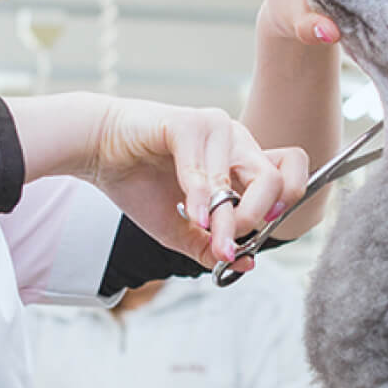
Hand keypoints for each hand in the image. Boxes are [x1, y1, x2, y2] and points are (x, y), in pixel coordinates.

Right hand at [86, 98, 309, 268]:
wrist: (96, 152)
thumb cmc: (138, 183)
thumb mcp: (178, 229)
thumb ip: (210, 247)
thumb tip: (246, 265)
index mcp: (241, 160)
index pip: (290, 171)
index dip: (285, 204)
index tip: (254, 232)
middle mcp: (237, 140)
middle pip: (277, 179)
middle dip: (257, 219)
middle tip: (228, 243)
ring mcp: (217, 127)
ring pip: (247, 176)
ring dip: (227, 216)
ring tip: (205, 233)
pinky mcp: (191, 122)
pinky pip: (207, 167)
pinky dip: (201, 197)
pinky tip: (189, 214)